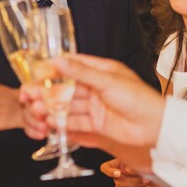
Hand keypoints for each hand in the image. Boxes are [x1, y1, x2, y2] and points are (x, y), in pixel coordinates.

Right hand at [23, 54, 164, 171]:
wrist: (155, 126)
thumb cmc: (138, 98)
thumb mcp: (107, 81)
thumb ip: (81, 72)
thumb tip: (59, 60)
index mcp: (101, 71)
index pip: (73, 66)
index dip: (54, 69)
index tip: (36, 72)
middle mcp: (96, 88)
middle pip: (66, 88)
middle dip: (48, 92)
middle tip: (30, 95)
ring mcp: (95, 106)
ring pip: (68, 106)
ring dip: (52, 109)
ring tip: (37, 110)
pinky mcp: (96, 124)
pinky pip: (75, 123)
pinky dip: (62, 124)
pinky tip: (50, 123)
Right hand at [102, 157, 162, 186]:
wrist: (161, 180)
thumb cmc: (151, 169)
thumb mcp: (143, 163)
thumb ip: (134, 164)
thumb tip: (127, 169)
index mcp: (119, 165)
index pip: (106, 168)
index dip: (109, 171)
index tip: (118, 172)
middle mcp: (118, 178)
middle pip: (118, 181)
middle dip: (134, 181)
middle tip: (146, 179)